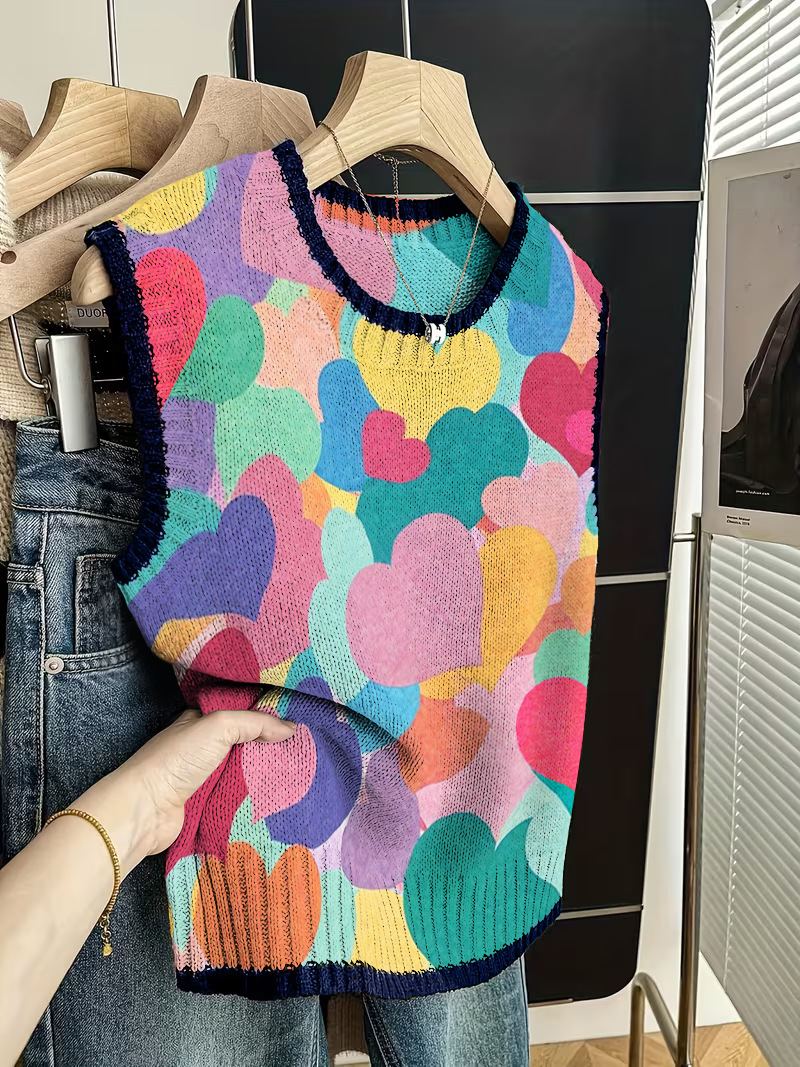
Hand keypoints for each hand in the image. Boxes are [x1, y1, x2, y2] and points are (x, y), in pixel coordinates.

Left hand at [73, 709, 295, 876]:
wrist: (146, 809)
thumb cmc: (177, 759)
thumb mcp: (219, 726)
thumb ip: (255, 722)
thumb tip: (291, 728)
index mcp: (200, 721)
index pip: (240, 712)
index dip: (266, 715)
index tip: (297, 719)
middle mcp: (202, 747)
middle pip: (244, 743)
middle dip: (270, 746)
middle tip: (304, 748)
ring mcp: (203, 776)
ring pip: (243, 770)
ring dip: (264, 773)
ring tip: (300, 772)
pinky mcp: (206, 803)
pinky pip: (237, 795)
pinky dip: (254, 795)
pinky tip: (278, 795)